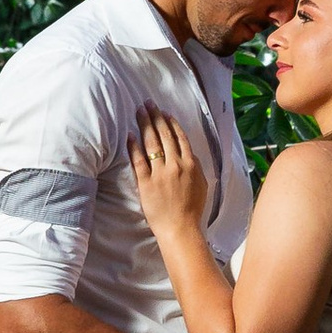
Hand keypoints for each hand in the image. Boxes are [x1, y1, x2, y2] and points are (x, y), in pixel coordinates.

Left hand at [128, 109, 211, 239]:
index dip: (171, 122)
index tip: (164, 112)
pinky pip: (139, 160)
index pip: (180, 137)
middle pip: (165, 135)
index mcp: (191, 164)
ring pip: (152, 142)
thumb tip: (190, 155)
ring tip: (139, 111)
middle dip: (155, 117)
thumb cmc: (192, 210)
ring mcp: (160, 173)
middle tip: (148, 103)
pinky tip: (130, 134)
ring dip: (145, 124)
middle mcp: (176, 164)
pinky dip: (134, 146)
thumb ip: (196, 168)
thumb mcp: (202, 185)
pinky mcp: (146, 182)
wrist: (181, 229)